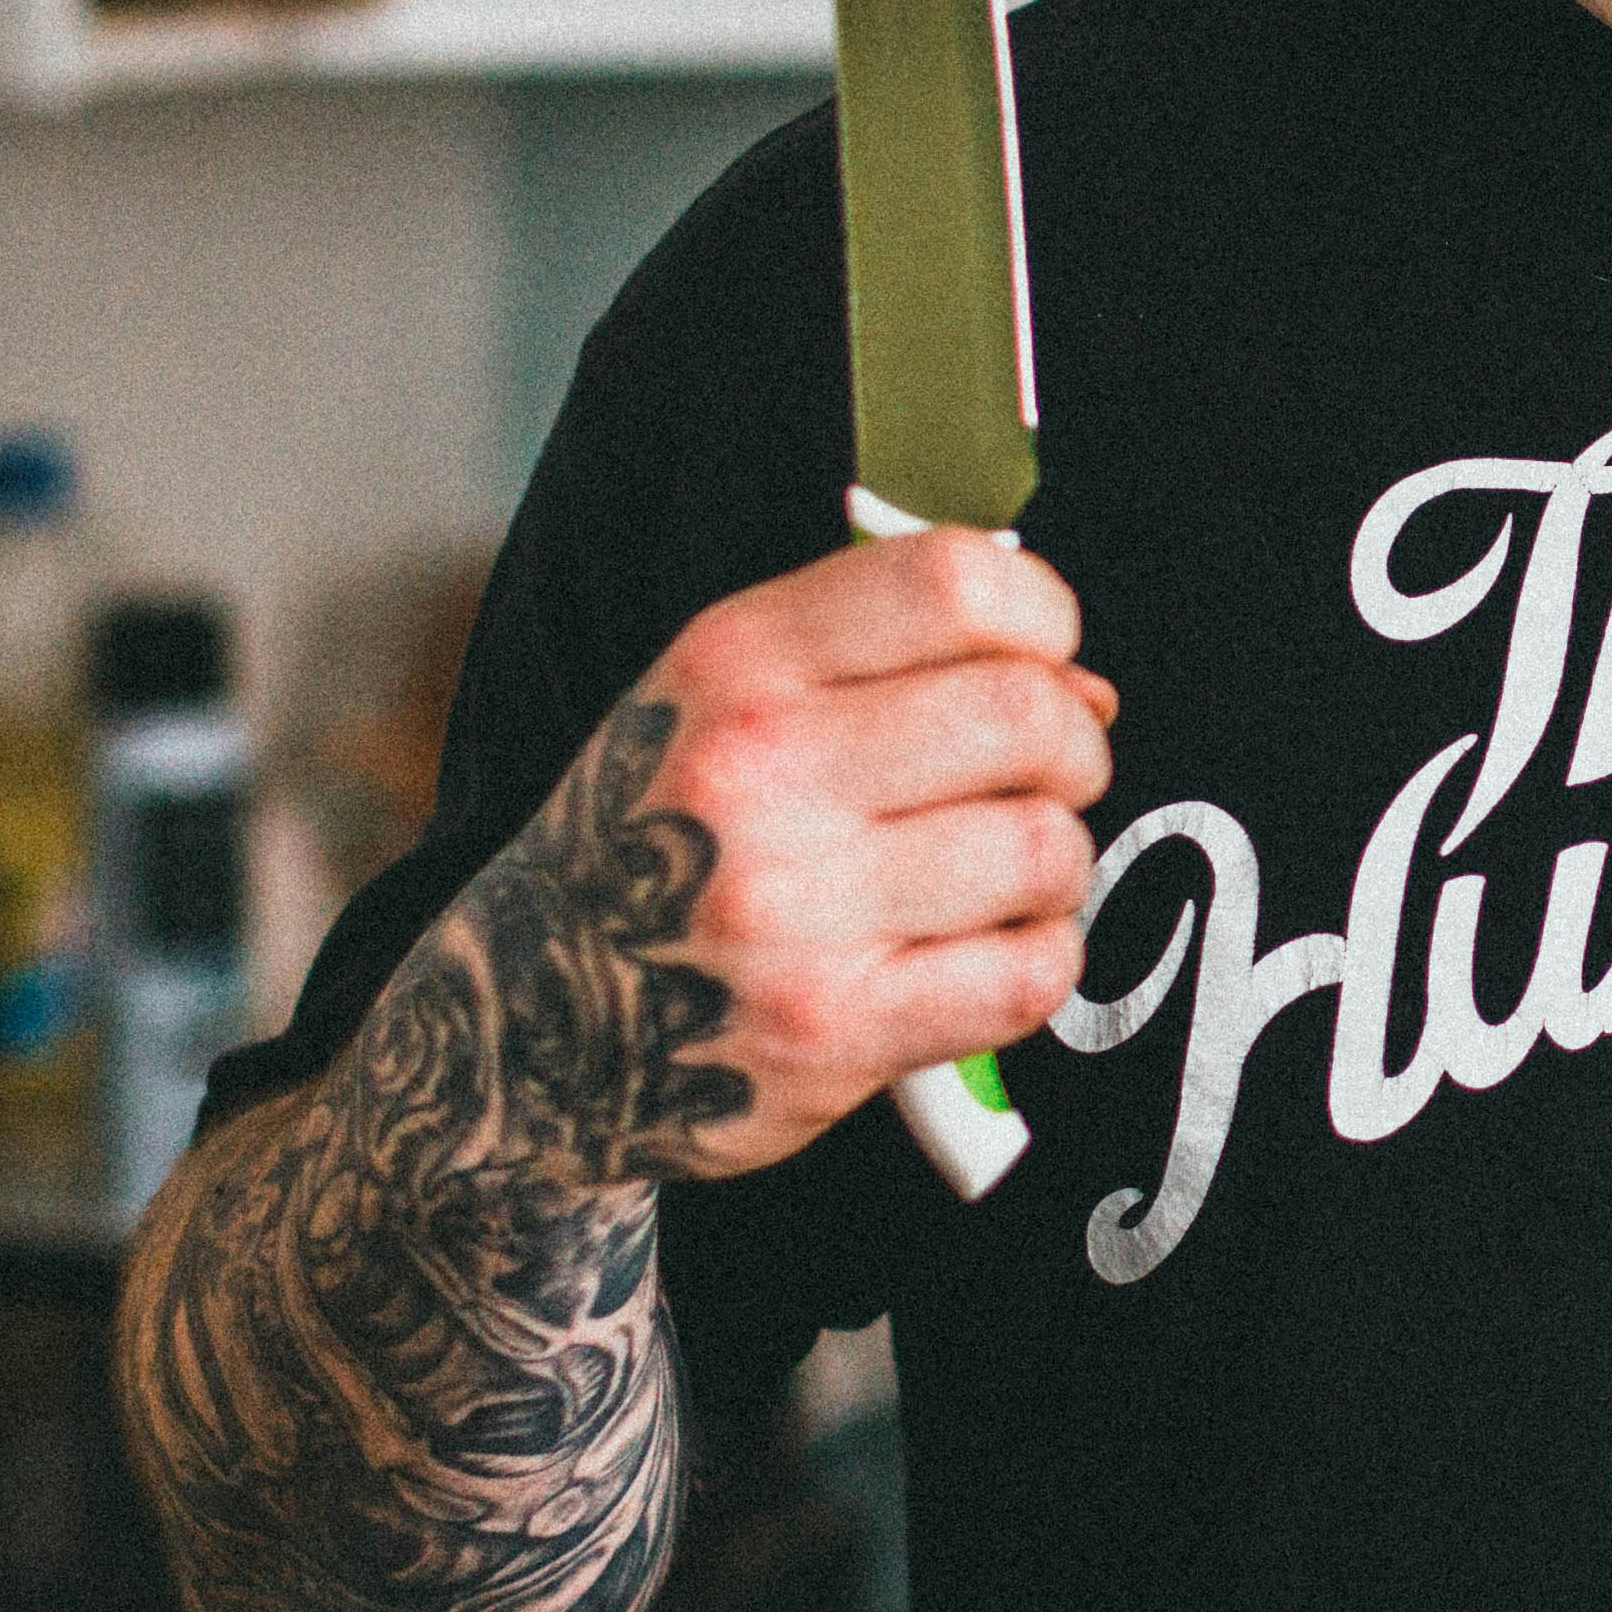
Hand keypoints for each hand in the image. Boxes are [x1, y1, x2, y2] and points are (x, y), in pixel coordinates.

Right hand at [457, 526, 1117, 1183]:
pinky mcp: (830, 1032)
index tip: (1038, 662)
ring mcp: (790, 910)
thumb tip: (1084, 684)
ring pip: (1045, 849)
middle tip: (1039, 783)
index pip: (956, 579)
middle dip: (1073, 748)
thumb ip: (884, 657)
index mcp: (734, 663)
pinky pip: (1029, 976)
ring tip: (996, 882)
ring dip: (1053, 868)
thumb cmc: (658, 846)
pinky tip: (983, 956)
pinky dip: (1036, 964)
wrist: (526, 1030)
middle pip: (1027, 714)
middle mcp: (756, 773)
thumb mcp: (721, 700)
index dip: (1043, 617)